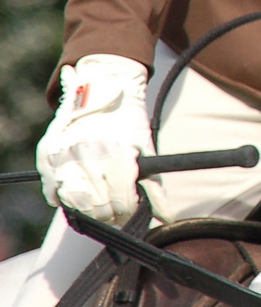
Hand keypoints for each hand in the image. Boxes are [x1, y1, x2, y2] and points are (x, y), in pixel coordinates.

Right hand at [36, 54, 153, 223]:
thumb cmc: (128, 121)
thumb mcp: (146, 149)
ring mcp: (64, 156)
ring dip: (89, 211)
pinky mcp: (47, 155)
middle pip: (98, 206)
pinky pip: (52, 191)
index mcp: (115, 153)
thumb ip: (154, 186)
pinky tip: (77, 198)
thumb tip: (167, 218)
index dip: (129, 210)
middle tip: (117, 212)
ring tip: (101, 207)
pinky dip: (63, 199)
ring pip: (75, 203)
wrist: (104, 88)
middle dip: (111, 214)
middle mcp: (87, 156)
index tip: (132, 210)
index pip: (121, 200)